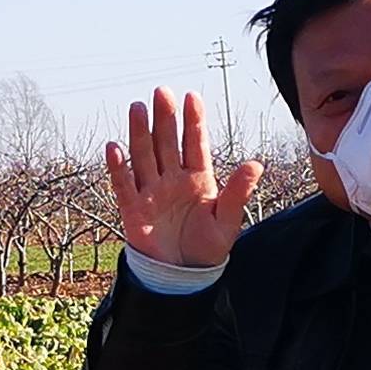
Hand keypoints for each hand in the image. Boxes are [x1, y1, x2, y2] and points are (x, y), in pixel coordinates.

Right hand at [105, 88, 262, 273]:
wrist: (182, 277)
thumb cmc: (207, 248)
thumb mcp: (227, 220)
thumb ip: (238, 191)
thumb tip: (256, 164)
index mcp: (198, 180)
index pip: (195, 144)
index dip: (193, 121)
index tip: (191, 96)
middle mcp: (173, 180)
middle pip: (166, 143)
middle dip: (164, 118)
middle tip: (161, 92)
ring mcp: (152, 192)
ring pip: (144, 156)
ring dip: (140, 132)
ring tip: (138, 108)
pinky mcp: (133, 209)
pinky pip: (124, 184)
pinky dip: (118, 167)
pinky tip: (114, 147)